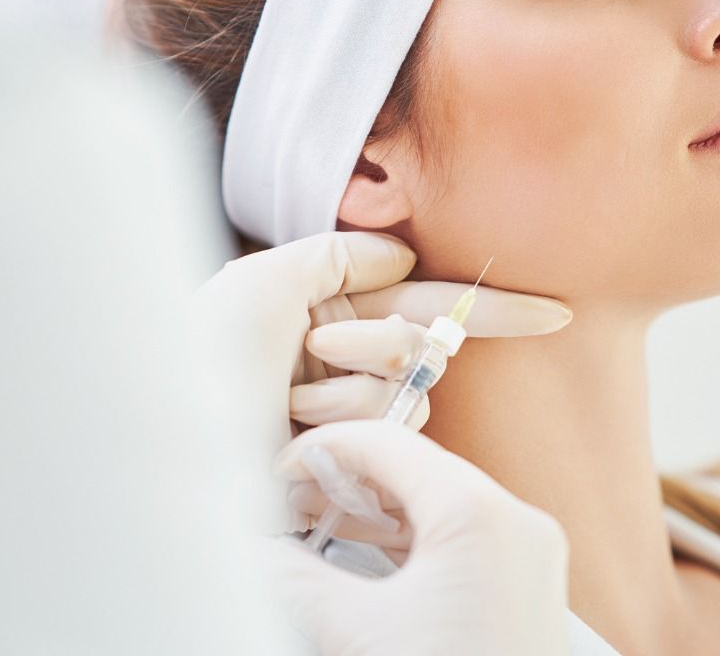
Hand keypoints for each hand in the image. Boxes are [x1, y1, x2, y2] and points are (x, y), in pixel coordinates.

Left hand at [188, 230, 570, 534]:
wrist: (164, 444)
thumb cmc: (203, 356)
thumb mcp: (261, 280)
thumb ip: (340, 255)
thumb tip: (403, 256)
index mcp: (330, 309)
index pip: (427, 300)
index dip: (492, 306)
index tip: (555, 311)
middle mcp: (347, 360)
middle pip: (422, 343)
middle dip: (372, 343)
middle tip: (309, 353)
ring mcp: (348, 416)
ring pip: (408, 395)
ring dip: (346, 395)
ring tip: (286, 407)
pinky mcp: (348, 464)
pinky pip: (386, 440)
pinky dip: (339, 436)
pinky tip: (291, 447)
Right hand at [267, 420, 570, 655]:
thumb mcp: (358, 635)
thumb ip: (296, 580)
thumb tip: (253, 552)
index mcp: (480, 514)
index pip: (390, 445)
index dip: (326, 449)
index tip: (282, 469)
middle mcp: (515, 521)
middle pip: (417, 470)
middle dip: (349, 480)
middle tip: (294, 498)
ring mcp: (527, 552)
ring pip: (439, 504)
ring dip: (376, 510)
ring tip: (318, 522)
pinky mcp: (526, 583)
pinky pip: (460, 538)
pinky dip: (410, 540)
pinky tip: (363, 553)